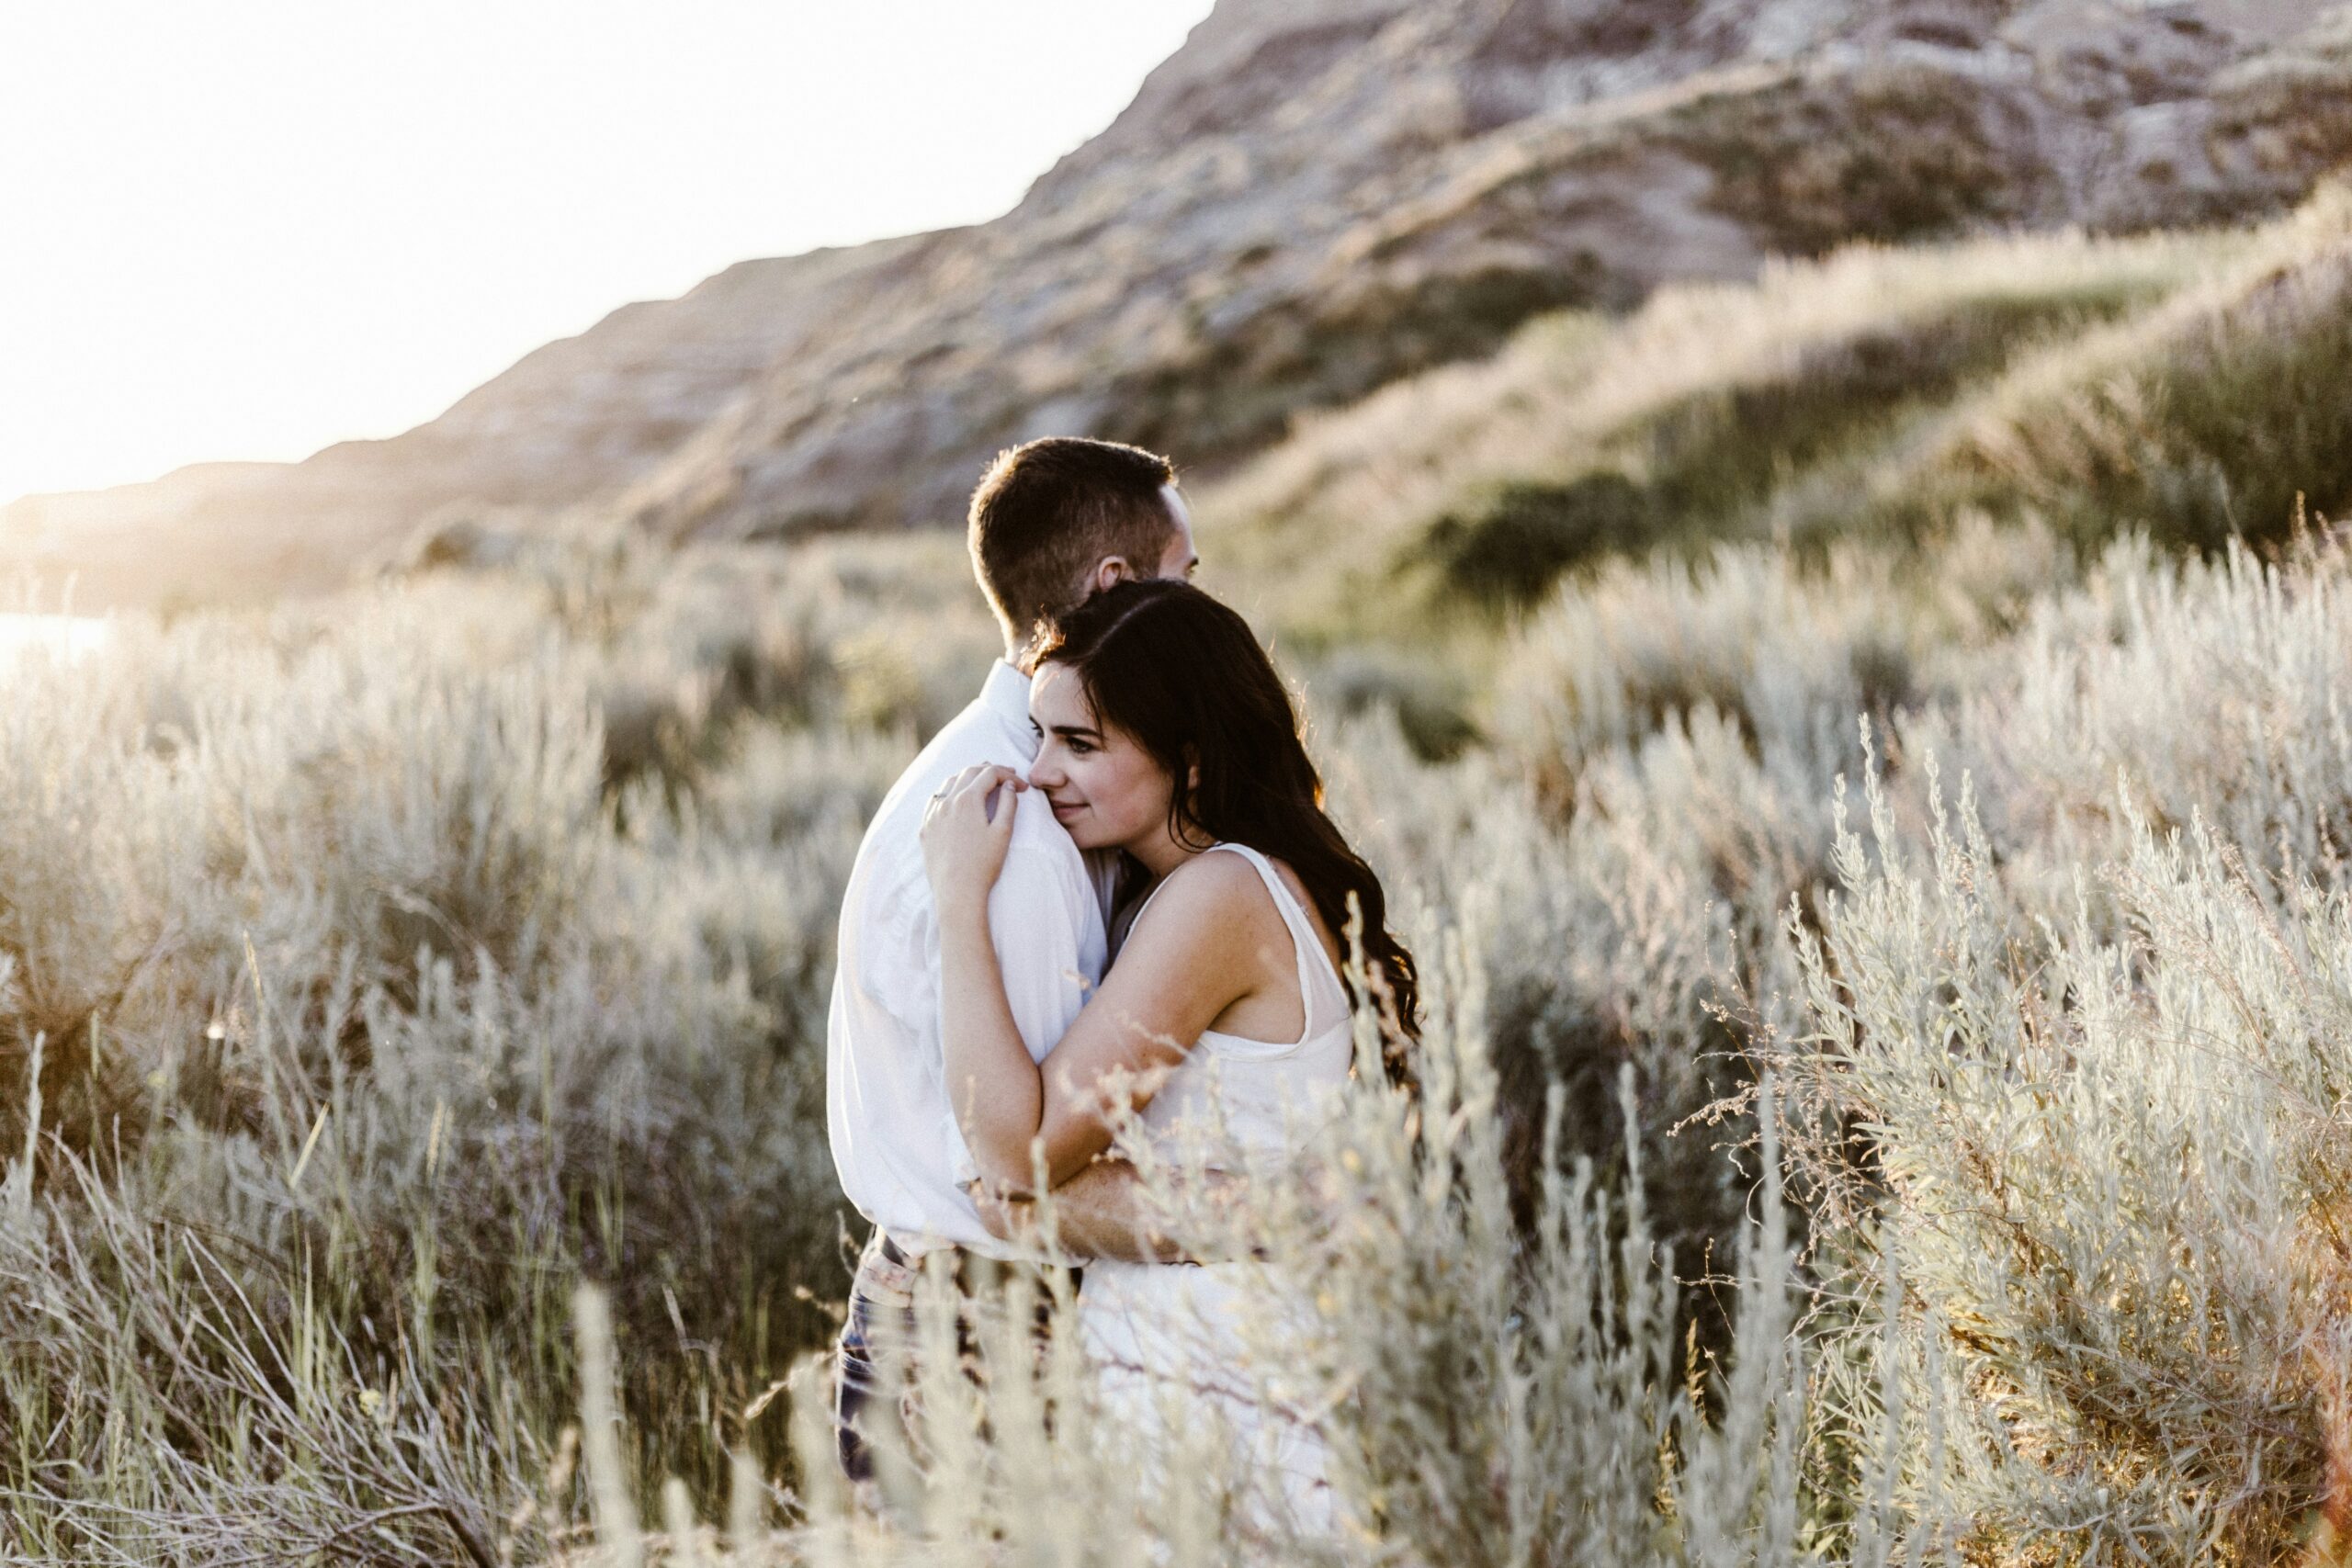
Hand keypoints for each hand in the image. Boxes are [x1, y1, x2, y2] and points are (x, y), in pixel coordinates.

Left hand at [921, 763, 1025, 917]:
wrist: (957, 892)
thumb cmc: (983, 865)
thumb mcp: (1003, 832)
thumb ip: (1008, 804)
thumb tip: (1009, 786)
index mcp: (968, 799)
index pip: (990, 774)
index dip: (1009, 775)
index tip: (1023, 787)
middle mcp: (946, 801)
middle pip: (969, 772)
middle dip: (989, 771)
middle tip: (1006, 777)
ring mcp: (932, 814)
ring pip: (949, 783)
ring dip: (968, 778)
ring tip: (982, 783)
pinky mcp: (925, 828)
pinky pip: (935, 800)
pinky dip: (949, 793)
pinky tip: (956, 799)